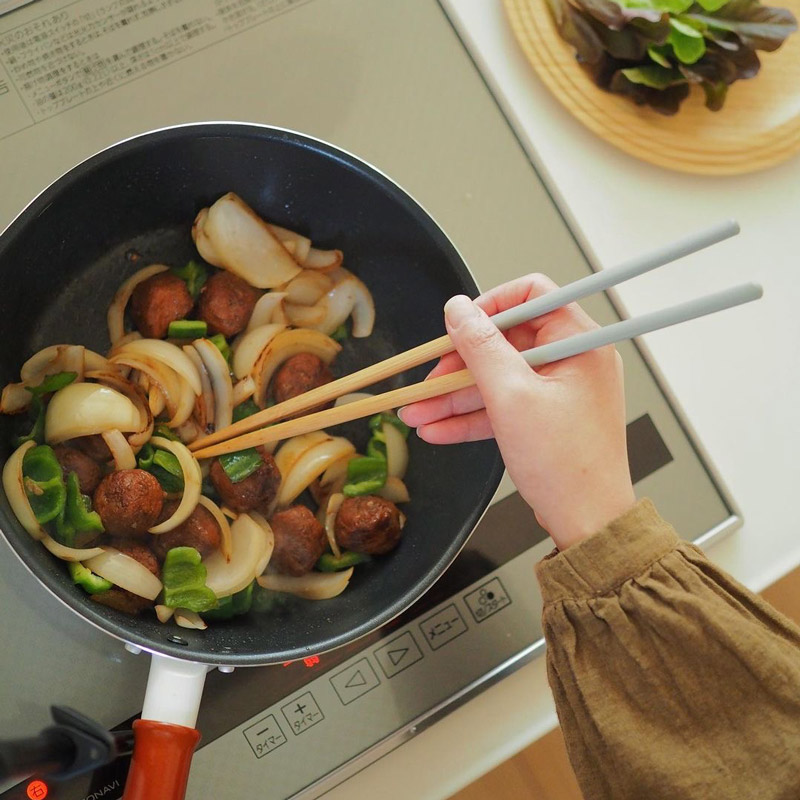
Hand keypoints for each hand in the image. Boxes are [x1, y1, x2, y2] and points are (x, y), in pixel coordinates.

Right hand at [398, 275, 635, 549]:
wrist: (588, 523)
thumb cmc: (567, 465)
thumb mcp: (511, 397)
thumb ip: (480, 347)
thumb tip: (458, 309)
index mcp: (579, 343)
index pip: (533, 296)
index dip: (490, 305)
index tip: (459, 325)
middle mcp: (573, 361)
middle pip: (505, 342)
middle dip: (459, 364)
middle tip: (427, 381)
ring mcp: (559, 392)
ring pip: (498, 378)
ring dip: (455, 396)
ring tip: (417, 411)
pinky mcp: (546, 419)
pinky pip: (504, 406)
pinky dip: (472, 416)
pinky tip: (438, 428)